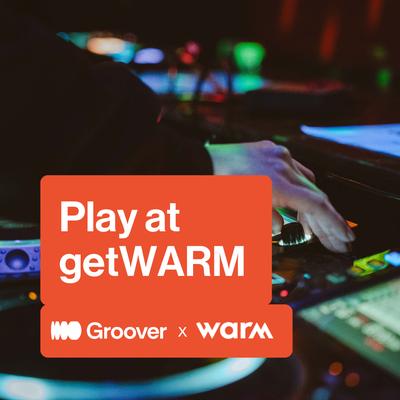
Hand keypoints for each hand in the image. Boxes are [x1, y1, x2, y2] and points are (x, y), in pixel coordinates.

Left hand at [206, 141, 354, 252]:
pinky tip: (297, 200)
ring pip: (307, 182)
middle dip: (325, 221)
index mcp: (277, 183)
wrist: (198, 163)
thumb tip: (280, 227)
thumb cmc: (215, 188)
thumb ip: (267, 222)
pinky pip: (294, 169)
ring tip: (313, 227)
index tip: (344, 238)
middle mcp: (282, 165)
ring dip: (312, 206)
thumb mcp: (241, 213)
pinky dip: (298, 187)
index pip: (316, 205)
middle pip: (315, 195)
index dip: (333, 224)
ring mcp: (277, 154)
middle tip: (335, 240)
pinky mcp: (270, 149)